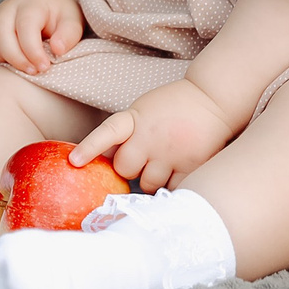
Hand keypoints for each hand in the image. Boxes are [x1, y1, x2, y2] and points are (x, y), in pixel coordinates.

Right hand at [0, 0, 84, 74]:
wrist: (46, 5)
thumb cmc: (60, 17)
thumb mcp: (72, 21)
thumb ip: (69, 34)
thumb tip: (57, 49)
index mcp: (31, 3)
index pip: (25, 27)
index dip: (33, 51)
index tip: (44, 67)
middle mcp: (9, 6)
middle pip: (1, 32)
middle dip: (16, 58)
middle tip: (33, 71)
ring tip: (17, 67)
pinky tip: (2, 63)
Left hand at [72, 80, 244, 191]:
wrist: (214, 99)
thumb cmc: (174, 106)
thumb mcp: (145, 109)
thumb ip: (127, 131)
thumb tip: (107, 159)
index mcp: (136, 118)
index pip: (108, 132)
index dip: (90, 147)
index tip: (74, 162)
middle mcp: (151, 136)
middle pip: (125, 169)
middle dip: (130, 169)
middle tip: (144, 159)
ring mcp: (171, 153)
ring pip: (147, 184)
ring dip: (152, 179)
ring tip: (166, 161)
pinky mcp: (190, 166)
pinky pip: (171, 189)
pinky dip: (172, 185)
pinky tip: (179, 170)